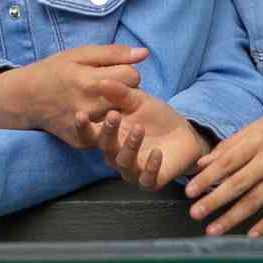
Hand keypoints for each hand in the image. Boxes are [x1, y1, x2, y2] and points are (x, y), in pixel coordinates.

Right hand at [0, 44, 144, 144]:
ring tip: (103, 102)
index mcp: (91, 81)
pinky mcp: (81, 142)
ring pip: (120, 119)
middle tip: (108, 88)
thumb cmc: (54, 70)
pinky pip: (106, 135)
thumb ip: (114, 53)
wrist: (26, 98)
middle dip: (125, 92)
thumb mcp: (81, 54)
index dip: (126, 72)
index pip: (132, 77)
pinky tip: (94, 116)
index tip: (114, 72)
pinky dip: (105, 125)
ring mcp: (86, 128)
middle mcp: (90, 107)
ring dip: (117, 110)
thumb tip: (144, 54)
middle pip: (129, 99)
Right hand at [71, 89, 210, 189]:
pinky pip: (147, 179)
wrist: (183, 132)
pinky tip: (157, 153)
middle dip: (108, 132)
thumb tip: (101, 81)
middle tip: (113, 115)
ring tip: (139, 128)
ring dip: (130, 145)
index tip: (80, 114)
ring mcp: (133, 170)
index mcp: (110, 136)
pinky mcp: (150, 181)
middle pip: (106, 148)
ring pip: (124, 162)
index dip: (83, 127)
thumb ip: (120, 93)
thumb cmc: (154, 116)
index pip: (91, 135)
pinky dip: (151, 166)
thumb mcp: (138, 100)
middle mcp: (116, 155)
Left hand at [183, 111, 262, 237]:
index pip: (227, 162)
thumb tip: (202, 165)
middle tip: (196, 213)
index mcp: (256, 141)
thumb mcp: (253, 129)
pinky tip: (251, 235)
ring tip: (213, 229)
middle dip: (215, 200)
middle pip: (239, 183)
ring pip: (256, 200)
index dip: (207, 178)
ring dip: (233, 217)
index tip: (190, 192)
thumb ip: (227, 147)